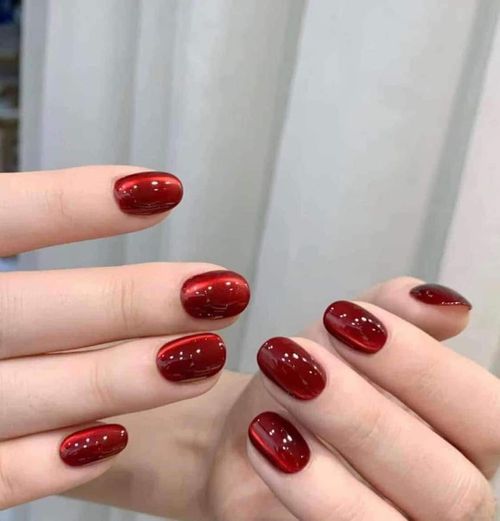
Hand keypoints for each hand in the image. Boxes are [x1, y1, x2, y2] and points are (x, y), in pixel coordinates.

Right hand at [0, 166, 249, 508]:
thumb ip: (26, 222)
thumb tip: (145, 190)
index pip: (1, 216)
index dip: (73, 202)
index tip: (168, 191)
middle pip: (22, 311)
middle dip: (128, 303)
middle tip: (225, 293)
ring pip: (16, 395)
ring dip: (115, 381)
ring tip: (206, 360)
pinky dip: (40, 467)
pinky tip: (113, 443)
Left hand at [206, 277, 496, 519]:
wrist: (249, 432)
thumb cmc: (307, 384)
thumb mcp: (338, 338)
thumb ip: (390, 313)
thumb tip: (448, 304)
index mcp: (460, 439)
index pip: (487, 415)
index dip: (425, 367)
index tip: (349, 320)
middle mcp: (445, 499)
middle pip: (453, 485)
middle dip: (370, 416)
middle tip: (303, 362)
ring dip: (332, 462)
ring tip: (275, 402)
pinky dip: (305, 493)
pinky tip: (263, 443)